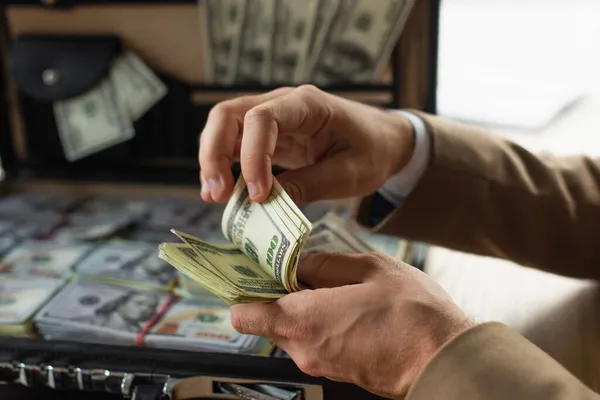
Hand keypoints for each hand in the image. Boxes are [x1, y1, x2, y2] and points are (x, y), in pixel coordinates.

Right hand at [199, 85, 414, 202]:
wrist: (383, 140)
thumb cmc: (373, 150)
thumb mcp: (351, 173)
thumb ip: (310, 185)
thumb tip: (267, 205)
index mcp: (308, 105)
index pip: (262, 118)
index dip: (252, 156)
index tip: (257, 195)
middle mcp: (283, 104)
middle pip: (229, 114)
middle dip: (215, 153)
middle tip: (216, 194)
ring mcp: (273, 118)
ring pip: (225, 127)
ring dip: (214, 160)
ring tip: (214, 196)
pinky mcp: (269, 136)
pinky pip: (236, 143)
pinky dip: (224, 166)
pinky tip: (222, 192)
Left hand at [230, 253, 472, 398]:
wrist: (445, 359)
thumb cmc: (413, 312)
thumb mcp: (370, 268)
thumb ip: (327, 264)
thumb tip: (301, 262)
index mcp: (303, 319)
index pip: (244, 313)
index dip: (246, 290)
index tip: (256, 271)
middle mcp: (304, 348)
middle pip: (267, 320)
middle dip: (277, 295)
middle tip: (299, 271)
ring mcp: (320, 364)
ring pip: (291, 332)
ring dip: (301, 309)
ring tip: (331, 287)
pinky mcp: (336, 372)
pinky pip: (313, 344)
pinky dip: (318, 325)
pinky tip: (346, 307)